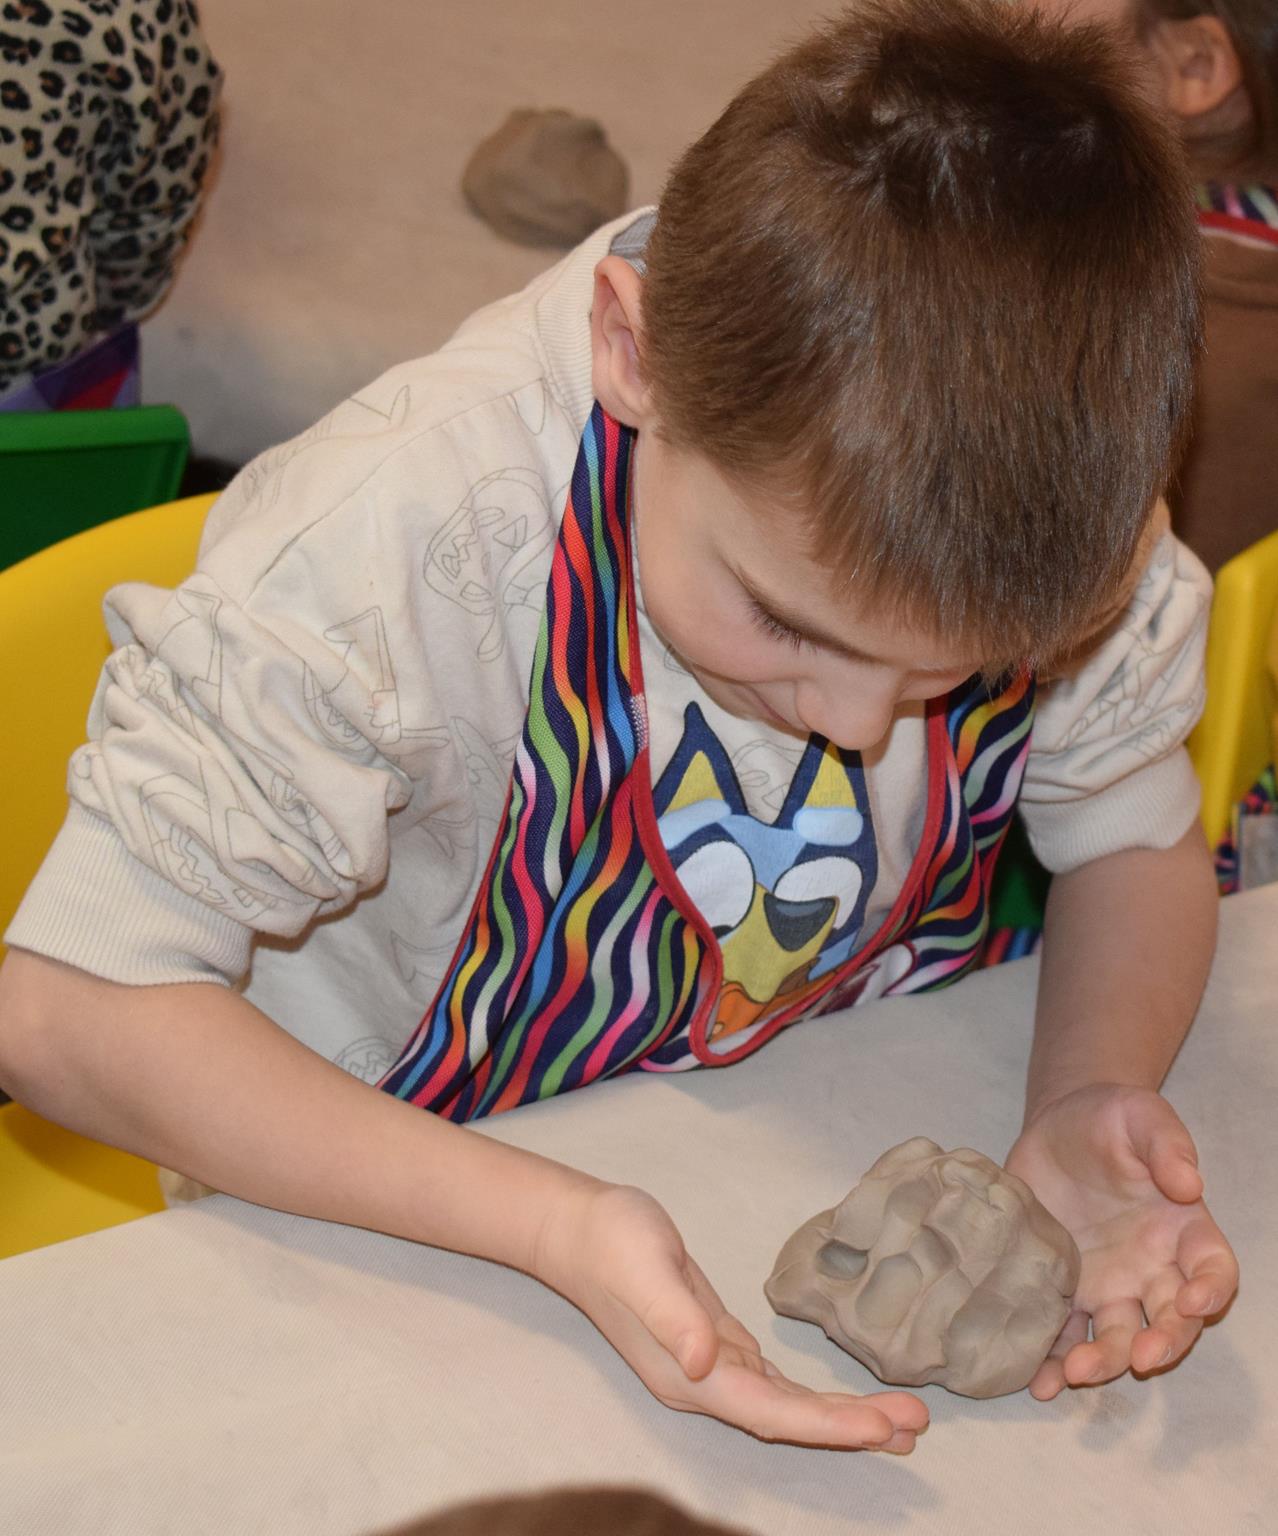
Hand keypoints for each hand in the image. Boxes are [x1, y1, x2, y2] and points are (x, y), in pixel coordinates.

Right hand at [533, 1180, 927, 1449]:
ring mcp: (708, 1367)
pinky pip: (773, 1383)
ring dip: (840, 1415)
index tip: (880, 1427)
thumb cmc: (613, 1241)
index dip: (827, 1425)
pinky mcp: (713, 1342)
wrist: (579, 1227)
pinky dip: (811, 1395)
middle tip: (917, 1426)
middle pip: (788, 1418)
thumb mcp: (644, 1268)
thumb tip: (705, 1362)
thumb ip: (673, 1316)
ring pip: (786, 1404)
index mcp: (689, 1375)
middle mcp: (703, 1383)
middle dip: (852, 1426)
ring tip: (901, 1422)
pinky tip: (843, 1400)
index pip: (771, 1411)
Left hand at [1005, 1083, 1237, 1399]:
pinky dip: (1052, 1358)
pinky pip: (1064, 1330)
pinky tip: (1036, 1378)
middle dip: (1159, 1344)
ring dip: (1101, 1361)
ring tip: (1074, 1373)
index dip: (1211, 1291)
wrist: (1057, 1126)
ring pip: (1116, 1336)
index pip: (1214, 1270)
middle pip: (1169, 1320)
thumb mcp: (1141, 1117)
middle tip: (1137, 1357)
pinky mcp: (1065, 1287)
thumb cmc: (1111, 1120)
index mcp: (1183, 1230)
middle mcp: (1152, 1268)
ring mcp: (1108, 1283)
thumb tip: (1189, 1183)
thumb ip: (1166, 1145)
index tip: (1193, 1302)